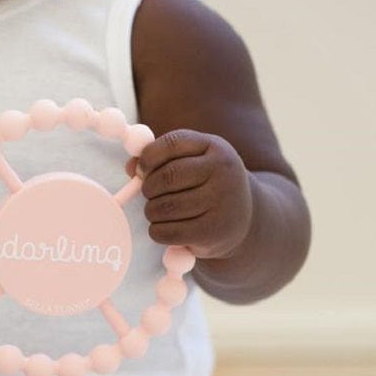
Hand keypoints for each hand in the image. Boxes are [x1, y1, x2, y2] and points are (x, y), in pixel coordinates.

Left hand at [127, 129, 253, 259]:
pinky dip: (157, 231)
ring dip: (152, 212)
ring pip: (164, 207)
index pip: (172, 143)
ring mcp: (220, 202)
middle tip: (150, 196)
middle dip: (148, 189)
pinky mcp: (212, 231)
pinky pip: (167, 232)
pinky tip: (165, 229)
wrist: (243, 219)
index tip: (142, 171)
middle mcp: (222, 172)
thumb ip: (162, 160)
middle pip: (166, 177)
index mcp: (215, 147)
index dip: (148, 157)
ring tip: (159, 213)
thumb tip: (132, 167)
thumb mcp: (193, 164)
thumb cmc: (206, 186)